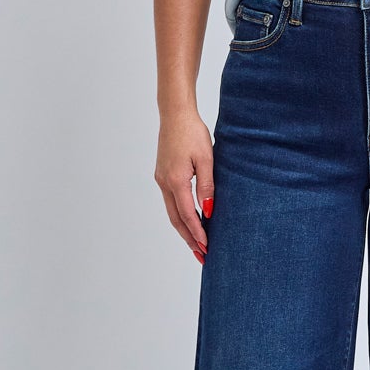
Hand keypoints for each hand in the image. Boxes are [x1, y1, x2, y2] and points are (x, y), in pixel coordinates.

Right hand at [155, 106, 214, 263]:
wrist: (175, 114)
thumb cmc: (192, 132)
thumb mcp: (206, 159)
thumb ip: (207, 186)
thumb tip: (208, 211)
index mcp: (175, 181)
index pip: (187, 215)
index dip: (197, 233)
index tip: (206, 247)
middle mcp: (164, 183)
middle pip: (176, 219)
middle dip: (189, 239)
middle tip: (201, 255)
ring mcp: (161, 179)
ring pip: (171, 212)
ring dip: (184, 229)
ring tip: (196, 244)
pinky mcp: (162, 174)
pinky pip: (170, 201)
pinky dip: (179, 215)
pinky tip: (189, 220)